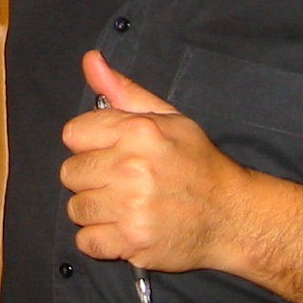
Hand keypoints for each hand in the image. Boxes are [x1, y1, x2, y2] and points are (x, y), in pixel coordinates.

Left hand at [61, 51, 302, 302]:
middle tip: (117, 180)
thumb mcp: (168, 118)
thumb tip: (90, 60)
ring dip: (94, 209)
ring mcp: (131, 208)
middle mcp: (132, 168)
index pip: (74, 133)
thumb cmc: (198, 163)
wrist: (232, 216)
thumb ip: (124, 91)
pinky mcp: (132, 242)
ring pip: (76, 208)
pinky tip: (122, 228)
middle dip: (90, 176)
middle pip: (70, 173)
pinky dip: (100, 239)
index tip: (108, 151)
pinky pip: (87, 241)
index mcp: (139, 131)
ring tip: (121, 205)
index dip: (88, 143)